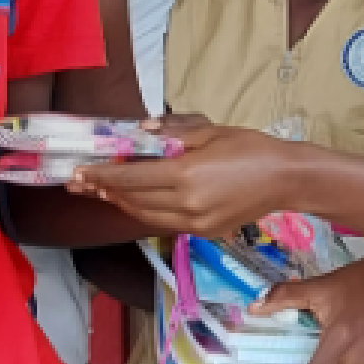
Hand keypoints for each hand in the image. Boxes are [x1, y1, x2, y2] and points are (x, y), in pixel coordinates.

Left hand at [71, 122, 295, 237]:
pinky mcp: (202, 232)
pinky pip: (163, 222)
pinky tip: (135, 201)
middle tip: (80, 182)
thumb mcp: (212, 131)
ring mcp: (194, 222)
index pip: (131, 176)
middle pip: (132, 199)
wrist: (286, 180)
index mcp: (186, 174)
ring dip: (120, 203)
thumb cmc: (251, 148)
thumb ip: (174, 133)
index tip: (77, 171)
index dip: (101, 175)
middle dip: (104, 190)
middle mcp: (185, 203)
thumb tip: (141, 132)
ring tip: (101, 192)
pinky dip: (144, 211)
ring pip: (143, 215)